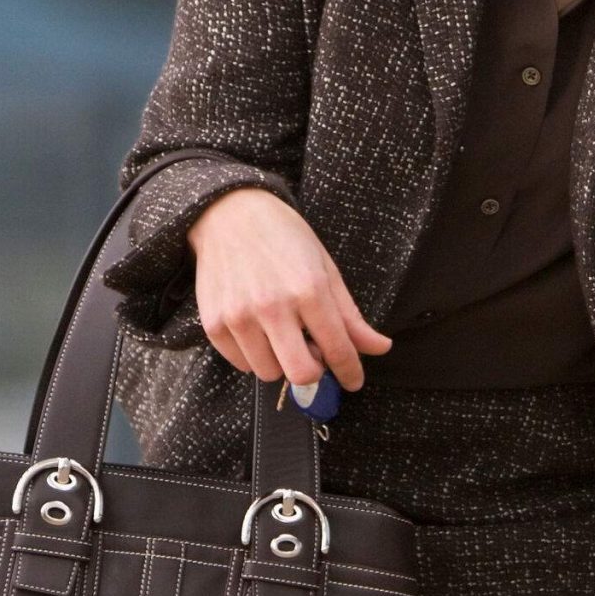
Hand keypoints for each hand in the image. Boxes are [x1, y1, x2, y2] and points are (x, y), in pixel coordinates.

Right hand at [187, 187, 390, 388]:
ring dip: (281, 362)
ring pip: (269, 373)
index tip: (354, 381)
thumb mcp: (326, 269)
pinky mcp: (214, 324)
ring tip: (282, 334)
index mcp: (309, 289)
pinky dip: (254, 356)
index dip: (351, 372)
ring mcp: (239, 317)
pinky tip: (259, 331)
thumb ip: (350, 315)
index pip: (338, 349)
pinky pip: (241, 364)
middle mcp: (272, 306)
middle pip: (301, 374)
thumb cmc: (284, 238)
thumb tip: (380, 347)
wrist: (230, 215)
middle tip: (314, 354)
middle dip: (314, 371)